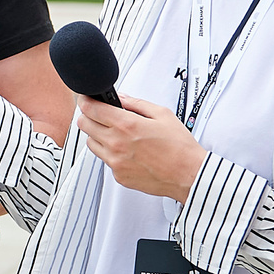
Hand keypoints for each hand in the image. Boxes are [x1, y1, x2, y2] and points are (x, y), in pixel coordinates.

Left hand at [75, 96, 206, 201]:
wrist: (188, 175)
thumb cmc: (179, 147)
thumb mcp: (162, 114)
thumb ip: (136, 104)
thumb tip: (120, 98)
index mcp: (127, 126)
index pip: (92, 109)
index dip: (86, 101)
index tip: (86, 99)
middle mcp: (117, 144)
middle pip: (85, 125)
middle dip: (88, 116)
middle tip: (98, 114)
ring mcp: (115, 162)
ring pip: (91, 143)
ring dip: (97, 135)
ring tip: (115, 133)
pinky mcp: (118, 176)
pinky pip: (105, 160)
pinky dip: (111, 153)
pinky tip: (126, 151)